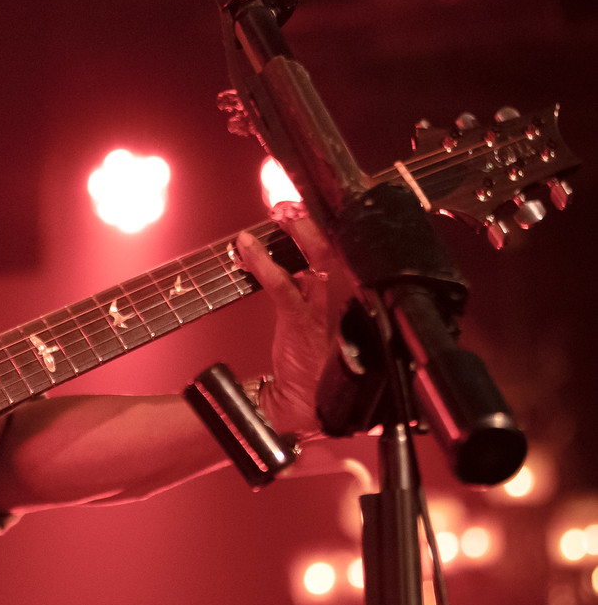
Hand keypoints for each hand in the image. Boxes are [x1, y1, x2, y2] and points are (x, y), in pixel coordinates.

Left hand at [235, 214, 340, 440]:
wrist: (311, 407)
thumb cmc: (321, 364)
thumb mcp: (331, 323)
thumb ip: (323, 291)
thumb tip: (303, 257)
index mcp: (359, 297)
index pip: (349, 250)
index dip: (334, 223)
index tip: (313, 199)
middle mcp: (350, 299)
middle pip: (341, 247)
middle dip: (317, 219)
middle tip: (291, 197)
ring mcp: (329, 310)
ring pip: (319, 258)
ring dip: (297, 231)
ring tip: (278, 210)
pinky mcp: (304, 323)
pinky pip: (283, 285)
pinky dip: (263, 264)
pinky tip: (246, 248)